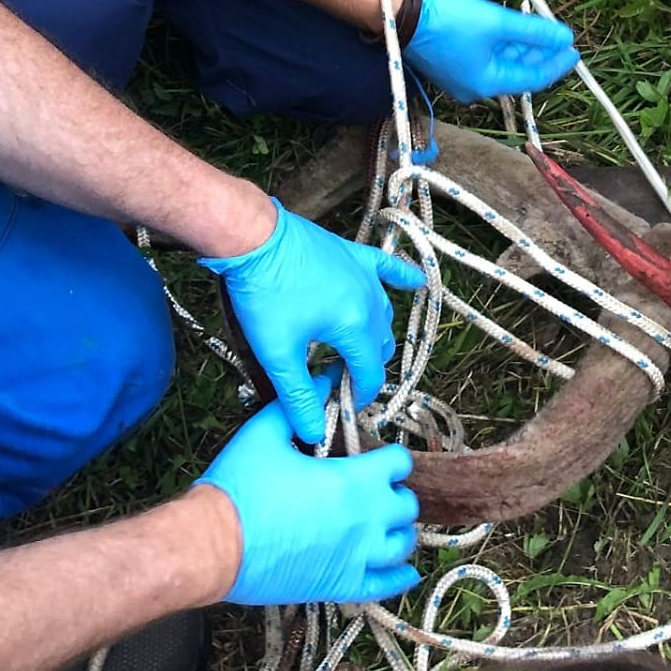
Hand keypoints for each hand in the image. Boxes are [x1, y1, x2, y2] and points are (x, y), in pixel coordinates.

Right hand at [199, 404, 419, 605]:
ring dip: (397, 530)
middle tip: (372, 490)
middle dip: (393, 493)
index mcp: (354, 480)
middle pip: (406, 504)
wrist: (212, 545)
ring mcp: (357, 557)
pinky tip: (406, 570)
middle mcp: (366, 520)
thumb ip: (297, 406)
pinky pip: (385, 585)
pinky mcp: (341, 585)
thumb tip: (322, 378)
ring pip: (403, 543)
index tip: (374, 458)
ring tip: (382, 524)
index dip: (388, 457)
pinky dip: (400, 577)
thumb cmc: (239, 489)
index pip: (399, 463)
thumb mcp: (265, 432)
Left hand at [202, 203, 423, 439]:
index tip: (337, 405)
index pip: (369, 374)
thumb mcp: (277, 352)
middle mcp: (370, 300)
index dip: (356, 396)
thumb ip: (298, 395)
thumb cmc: (264, 293)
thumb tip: (313, 432)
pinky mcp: (355, 254)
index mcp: (355, 326)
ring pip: (383, 314)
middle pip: (380, 346)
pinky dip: (403, 279)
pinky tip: (416, 282)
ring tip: (347, 347)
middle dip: (362, 367)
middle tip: (333, 377)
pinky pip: (389, 268)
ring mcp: (365, 274)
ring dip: (372, 335)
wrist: (254, 237)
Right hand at [403, 0, 579, 102]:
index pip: (532, 79)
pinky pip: (486, 57)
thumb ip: (533, 32)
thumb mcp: (497, 23)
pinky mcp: (451, 62)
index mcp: (487, 84)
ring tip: (540, 29)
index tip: (573, 50)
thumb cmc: (449, 21)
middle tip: (560, 38)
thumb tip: (564, 38)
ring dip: (522, 48)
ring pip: (502, 63)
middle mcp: (474, 87)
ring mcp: (461, 76)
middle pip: (517, 72)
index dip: (556, 64)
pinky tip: (514, 29)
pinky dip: (503, 46)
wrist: (400, 14)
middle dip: (540, 54)